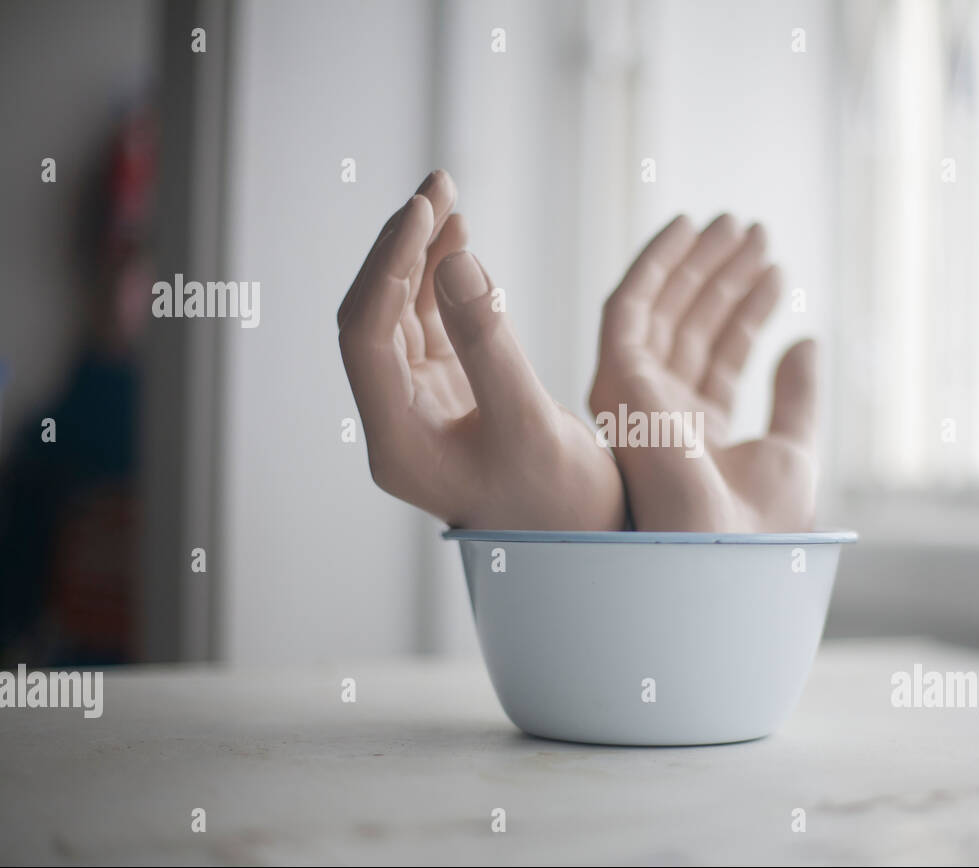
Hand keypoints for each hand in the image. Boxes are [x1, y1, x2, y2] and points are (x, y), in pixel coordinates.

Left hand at [338, 170, 625, 529]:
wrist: (584, 544)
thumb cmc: (561, 504)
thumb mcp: (530, 422)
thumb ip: (488, 342)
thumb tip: (450, 260)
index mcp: (398, 441)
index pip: (366, 335)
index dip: (387, 266)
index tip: (424, 212)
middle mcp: (397, 421)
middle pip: (374, 315)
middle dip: (401, 246)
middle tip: (436, 184)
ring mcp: (420, 407)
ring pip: (402, 314)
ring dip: (422, 256)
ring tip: (449, 196)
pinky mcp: (449, 396)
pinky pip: (432, 326)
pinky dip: (444, 281)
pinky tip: (460, 241)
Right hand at [588, 214, 817, 531]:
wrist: (719, 547)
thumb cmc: (758, 522)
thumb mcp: (792, 448)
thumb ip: (797, 396)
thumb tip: (808, 341)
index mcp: (696, 432)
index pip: (721, 355)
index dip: (749, 311)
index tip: (778, 272)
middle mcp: (660, 411)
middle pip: (692, 327)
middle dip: (724, 278)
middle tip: (759, 232)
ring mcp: (636, 396)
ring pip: (664, 310)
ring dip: (698, 262)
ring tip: (740, 224)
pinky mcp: (617, 379)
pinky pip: (629, 308)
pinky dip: (654, 264)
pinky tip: (686, 228)